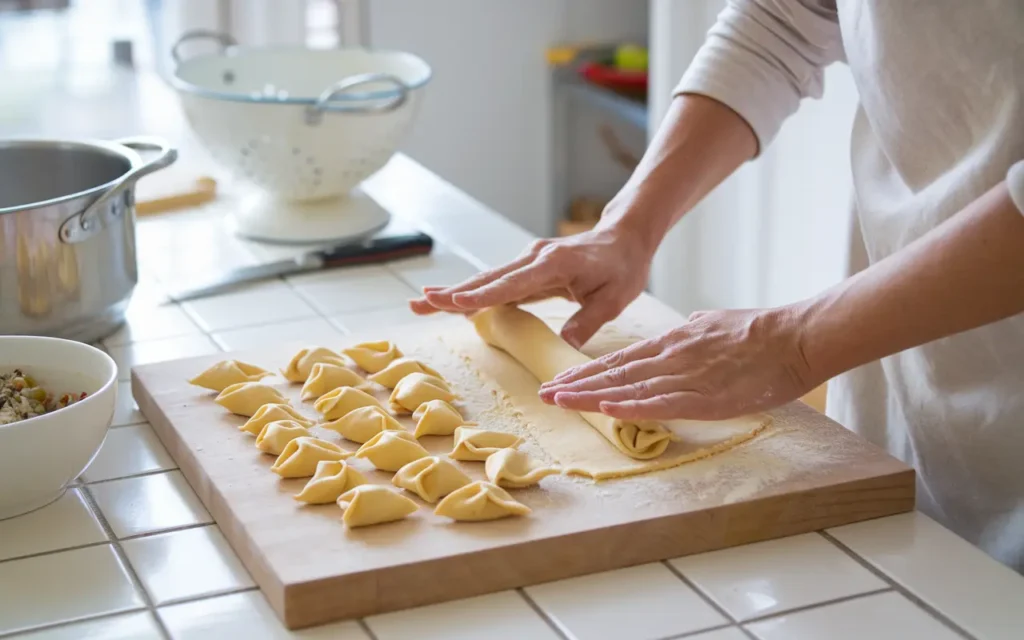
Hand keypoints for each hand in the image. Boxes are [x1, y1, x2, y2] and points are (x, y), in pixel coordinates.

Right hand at [409, 226, 653, 347]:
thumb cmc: (622, 268)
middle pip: (486, 280)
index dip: (478, 296)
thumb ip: (586, 323)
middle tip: (418, 304)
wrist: (624, 238)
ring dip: (455, 294)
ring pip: (487, 281)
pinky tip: (452, 304)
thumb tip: (563, 348)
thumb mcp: (613, 300)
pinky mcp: (529, 269)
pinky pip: (498, 284)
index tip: (448, 303)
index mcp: (553, 264)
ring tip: (421, 305)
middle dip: (450, 294)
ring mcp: (529, 261)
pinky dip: (474, 294)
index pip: (509, 284)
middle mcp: (534, 258)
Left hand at [538, 307, 815, 420]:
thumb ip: (695, 329)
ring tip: (560, 401)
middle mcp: (671, 357)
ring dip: (592, 396)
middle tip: (544, 394)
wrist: (795, 335)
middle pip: (615, 373)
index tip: (560, 380)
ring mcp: (687, 376)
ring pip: (631, 387)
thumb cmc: (760, 330)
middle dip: (577, 384)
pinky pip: (664, 403)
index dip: (587, 371)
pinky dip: (634, 406)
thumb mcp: (715, 322)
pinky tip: (609, 408)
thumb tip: (688, 324)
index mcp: (673, 342)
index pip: (620, 360)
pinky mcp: (708, 397)